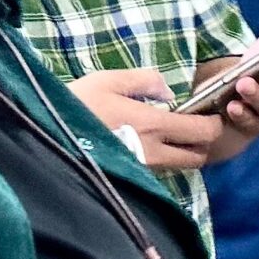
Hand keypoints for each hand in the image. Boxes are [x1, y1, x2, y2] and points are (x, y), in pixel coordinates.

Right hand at [66, 68, 222, 172]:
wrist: (43, 135)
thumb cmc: (76, 104)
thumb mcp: (108, 80)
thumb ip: (145, 81)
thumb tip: (169, 93)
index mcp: (153, 125)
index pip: (203, 133)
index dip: (215, 124)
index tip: (211, 114)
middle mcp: (152, 152)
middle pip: (197, 157)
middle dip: (203, 143)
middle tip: (194, 127)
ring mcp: (140, 169)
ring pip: (177, 167)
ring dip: (182, 154)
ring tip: (171, 136)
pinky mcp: (128, 177)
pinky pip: (157, 172)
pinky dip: (162, 162)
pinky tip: (150, 146)